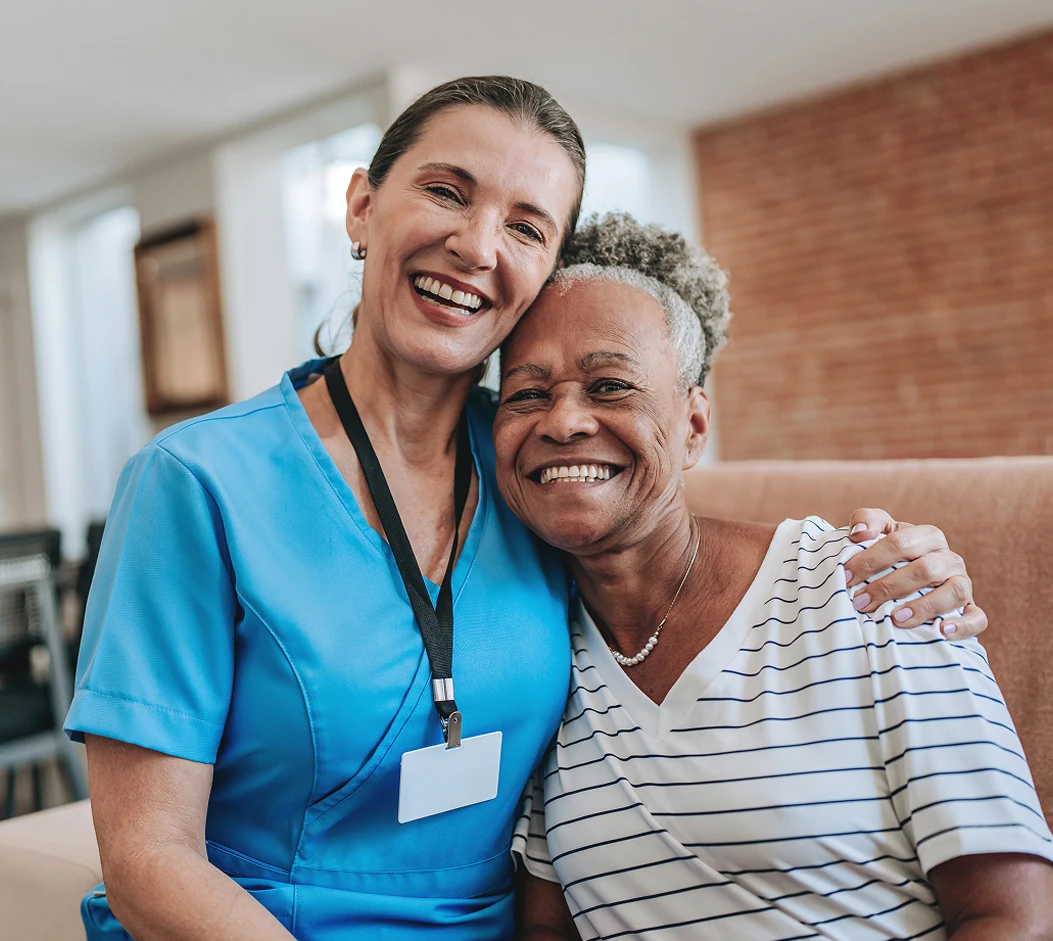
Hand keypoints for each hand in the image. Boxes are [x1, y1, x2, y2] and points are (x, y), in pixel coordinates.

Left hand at [843, 509, 986, 638]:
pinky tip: (942, 631)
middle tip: (861, 603)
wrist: (911, 579)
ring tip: (896, 619)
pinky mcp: (970, 608)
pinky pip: (977, 617)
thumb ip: (868, 521)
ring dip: (925, 606)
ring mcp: (963, 583)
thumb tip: (858, 531)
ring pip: (954, 592)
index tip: (845, 579)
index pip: (899, 543)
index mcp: (927, 536)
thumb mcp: (880, 532)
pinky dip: (963, 625)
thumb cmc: (890, 555)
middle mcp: (949, 558)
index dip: (870, 560)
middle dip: (889, 587)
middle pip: (924, 569)